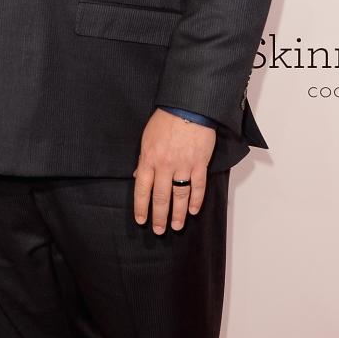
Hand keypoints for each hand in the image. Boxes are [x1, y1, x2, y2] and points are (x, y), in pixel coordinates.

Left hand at [133, 109, 215, 233]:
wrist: (188, 107)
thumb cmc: (165, 120)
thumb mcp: (146, 139)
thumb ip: (143, 160)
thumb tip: (139, 177)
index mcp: (148, 159)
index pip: (142, 189)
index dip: (141, 207)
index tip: (142, 220)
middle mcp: (165, 166)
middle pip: (161, 197)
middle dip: (159, 216)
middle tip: (159, 230)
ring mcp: (183, 165)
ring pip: (179, 196)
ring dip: (177, 214)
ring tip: (176, 226)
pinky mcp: (199, 163)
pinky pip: (198, 186)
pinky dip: (196, 200)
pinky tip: (193, 210)